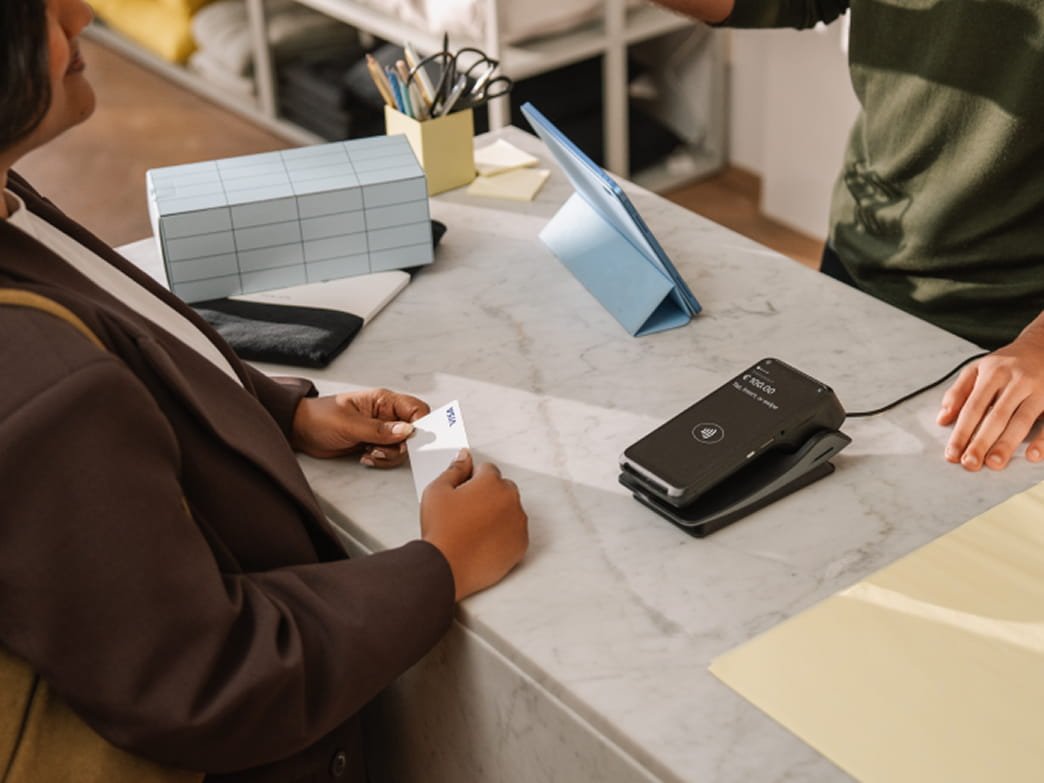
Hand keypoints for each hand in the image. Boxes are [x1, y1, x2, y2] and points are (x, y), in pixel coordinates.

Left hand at [291, 388, 428, 465]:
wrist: (300, 431)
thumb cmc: (319, 418)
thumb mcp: (349, 424)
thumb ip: (379, 429)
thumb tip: (408, 430)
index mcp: (383, 400)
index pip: (416, 409)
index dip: (421, 424)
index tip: (411, 440)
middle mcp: (386, 414)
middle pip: (413, 431)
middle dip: (401, 446)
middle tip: (381, 448)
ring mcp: (381, 430)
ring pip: (402, 447)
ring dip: (388, 455)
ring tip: (369, 452)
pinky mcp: (374, 443)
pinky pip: (389, 455)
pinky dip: (380, 460)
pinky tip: (365, 456)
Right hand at [420, 449, 528, 600]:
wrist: (446, 568)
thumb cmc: (441, 530)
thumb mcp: (437, 491)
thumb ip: (454, 469)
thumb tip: (464, 456)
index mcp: (492, 482)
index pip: (487, 470)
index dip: (472, 480)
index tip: (462, 493)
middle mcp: (510, 499)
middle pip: (502, 488)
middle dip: (488, 495)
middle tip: (466, 512)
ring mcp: (518, 523)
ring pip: (510, 510)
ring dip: (497, 514)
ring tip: (473, 530)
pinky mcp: (521, 544)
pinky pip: (514, 532)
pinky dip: (503, 535)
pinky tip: (483, 542)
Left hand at [937, 326, 1043, 470]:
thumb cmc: (1007, 362)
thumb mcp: (977, 368)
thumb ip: (958, 392)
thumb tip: (942, 419)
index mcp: (993, 373)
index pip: (973, 407)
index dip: (961, 432)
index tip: (952, 453)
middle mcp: (1017, 380)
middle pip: (996, 416)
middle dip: (981, 442)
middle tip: (970, 464)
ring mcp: (1039, 389)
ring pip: (1021, 420)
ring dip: (1007, 444)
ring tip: (994, 463)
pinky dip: (1042, 440)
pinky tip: (1032, 455)